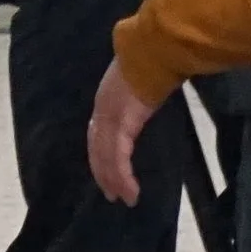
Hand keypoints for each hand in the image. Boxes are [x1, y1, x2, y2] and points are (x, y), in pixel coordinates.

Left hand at [86, 62, 154, 206]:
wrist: (153, 52)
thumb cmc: (152, 60)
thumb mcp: (140, 79)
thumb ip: (139, 91)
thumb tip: (149, 92)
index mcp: (106, 100)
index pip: (97, 134)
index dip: (99, 154)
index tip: (105, 170)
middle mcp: (103, 111)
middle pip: (97, 150)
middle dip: (103, 174)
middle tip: (111, 194)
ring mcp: (109, 119)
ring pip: (106, 159)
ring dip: (113, 182)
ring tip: (123, 199)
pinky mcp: (121, 127)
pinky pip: (118, 159)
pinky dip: (123, 177)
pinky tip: (131, 192)